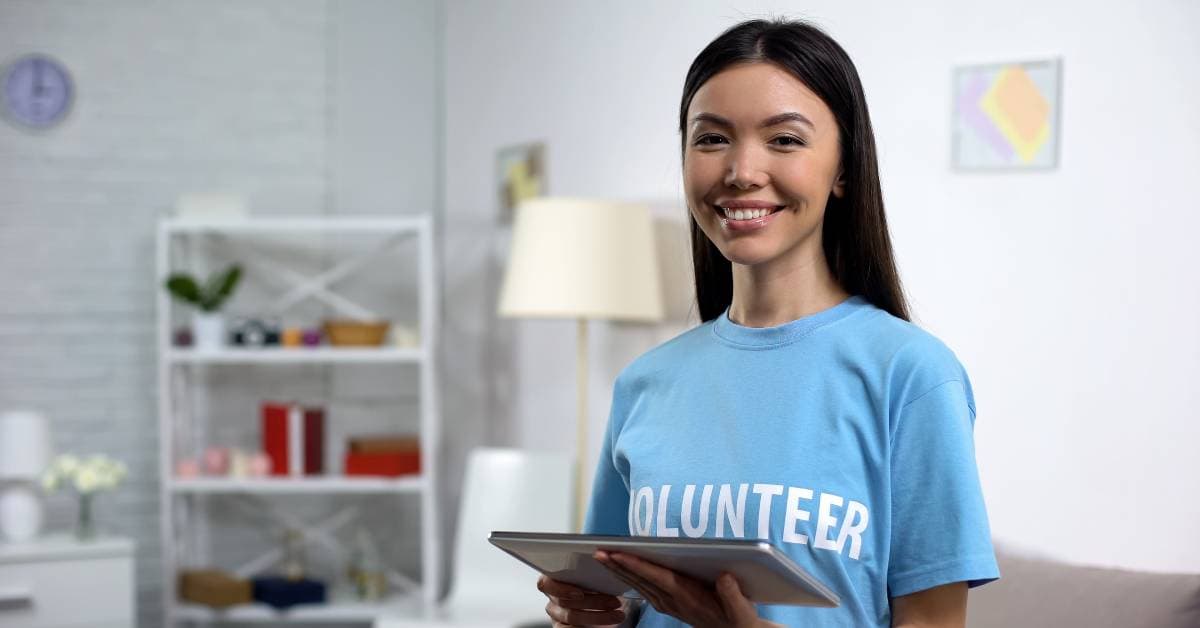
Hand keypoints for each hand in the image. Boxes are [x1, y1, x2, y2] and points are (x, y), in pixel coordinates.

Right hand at [537, 574, 627, 626]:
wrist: (606, 603)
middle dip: (593, 602)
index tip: (580, 593)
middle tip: (614, 601)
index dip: (561, 589)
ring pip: (572, 617)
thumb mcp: (595, 573)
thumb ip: (593, 567)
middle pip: (564, 602)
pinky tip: (605, 625)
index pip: (546, 583)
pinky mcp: (562, 627)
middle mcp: (553, 597)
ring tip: (618, 614)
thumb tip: (605, 557)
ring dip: (598, 616)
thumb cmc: (597, 584)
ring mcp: (557, 614)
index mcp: (553, 579)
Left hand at [595, 550, 782, 627]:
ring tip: (602, 556)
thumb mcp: (741, 609)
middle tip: (597, 551)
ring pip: (638, 584)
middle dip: (618, 565)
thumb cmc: (738, 618)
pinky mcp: (669, 604)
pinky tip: (620, 569)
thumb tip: (725, 578)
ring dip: (620, 570)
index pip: (655, 577)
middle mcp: (673, 601)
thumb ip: (733, 595)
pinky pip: (644, 588)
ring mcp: (668, 604)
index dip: (635, 564)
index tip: (617, 554)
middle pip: (640, 580)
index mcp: (687, 597)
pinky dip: (630, 577)